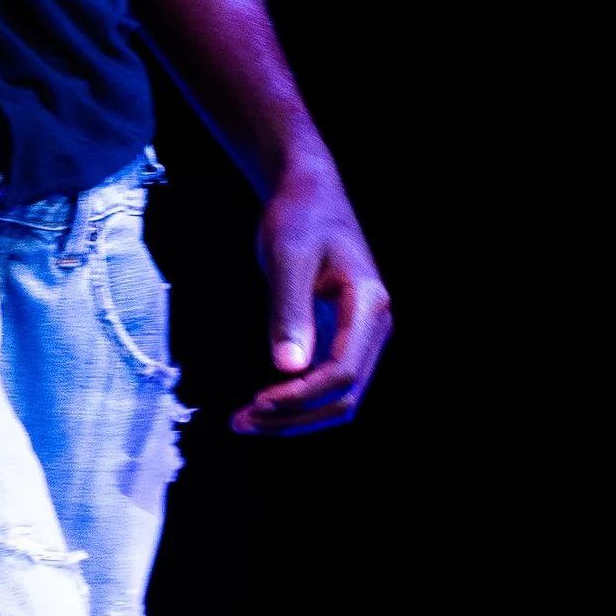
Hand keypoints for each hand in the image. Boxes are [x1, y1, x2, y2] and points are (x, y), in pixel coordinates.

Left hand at [232, 161, 392, 436]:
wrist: (310, 194)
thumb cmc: (299, 217)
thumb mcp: (287, 257)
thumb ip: (289, 311)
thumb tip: (289, 368)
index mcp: (368, 305)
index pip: (342, 372)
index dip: (301, 395)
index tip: (258, 402)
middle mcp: (374, 325)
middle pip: (345, 397)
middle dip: (296, 417)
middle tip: (242, 422)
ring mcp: (361, 334)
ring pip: (339, 397)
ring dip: (295, 416)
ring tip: (245, 420)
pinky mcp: (343, 337)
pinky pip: (326, 383)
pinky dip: (296, 400)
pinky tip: (261, 404)